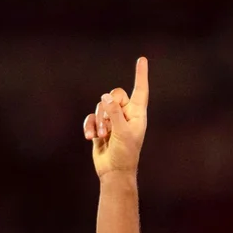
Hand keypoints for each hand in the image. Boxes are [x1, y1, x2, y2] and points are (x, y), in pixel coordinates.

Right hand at [83, 57, 148, 177]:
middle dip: (108, 107)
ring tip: (102, 136)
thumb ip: (115, 113)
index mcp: (137, 115)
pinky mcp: (100, 127)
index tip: (142, 60)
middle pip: (114, 95)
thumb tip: (105, 97)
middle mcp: (126, 115)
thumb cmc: (125, 155)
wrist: (114, 172)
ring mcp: (112, 121)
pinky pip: (91, 117)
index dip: (141, 76)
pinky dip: (89, 125)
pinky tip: (90, 137)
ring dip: (99, 121)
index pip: (140, 91)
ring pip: (101, 106)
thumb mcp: (122, 133)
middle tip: (109, 126)